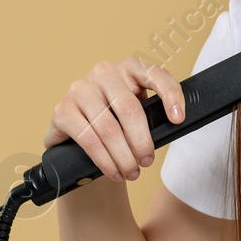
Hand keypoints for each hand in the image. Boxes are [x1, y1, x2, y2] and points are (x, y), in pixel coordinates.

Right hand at [45, 57, 185, 181]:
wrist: (76, 135)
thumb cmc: (115, 121)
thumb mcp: (138, 111)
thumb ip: (153, 112)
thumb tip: (173, 126)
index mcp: (130, 68)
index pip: (157, 75)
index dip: (171, 96)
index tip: (178, 120)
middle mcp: (104, 73)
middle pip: (130, 109)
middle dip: (142, 142)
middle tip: (147, 161)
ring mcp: (80, 89)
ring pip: (109, 129)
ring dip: (123, 157)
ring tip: (131, 172)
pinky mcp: (62, 109)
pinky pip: (88, 139)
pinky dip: (104, 160)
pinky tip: (113, 171)